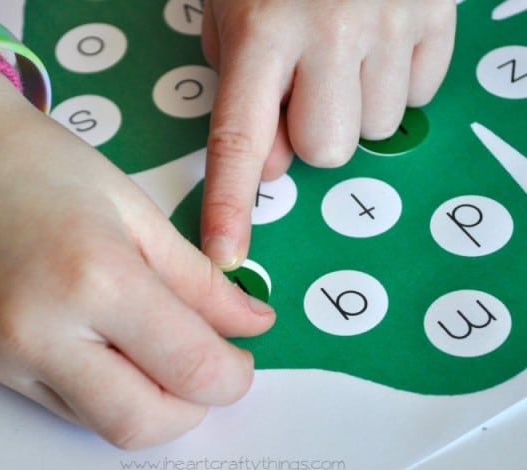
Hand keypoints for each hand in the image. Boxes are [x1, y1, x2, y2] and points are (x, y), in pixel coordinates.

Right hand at [0, 72, 274, 447]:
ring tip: (168, 352)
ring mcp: (9, 356)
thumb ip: (201, 281)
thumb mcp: (140, 213)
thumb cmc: (44, 167)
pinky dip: (114, 394)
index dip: (233, 375)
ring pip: (107, 426)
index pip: (189, 367)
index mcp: (96, 277)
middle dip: (196, 406)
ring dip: (156, 404)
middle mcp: (42, 330)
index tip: (242, 360)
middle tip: (213, 366)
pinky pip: (73, 408)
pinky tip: (122, 349)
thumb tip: (251, 323)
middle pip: (144, 422)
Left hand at [200, 0, 455, 268]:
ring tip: (345, 55)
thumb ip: (241, 93)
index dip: (230, 203)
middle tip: (306, 89)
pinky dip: (395, 84)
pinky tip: (379, 42)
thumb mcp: (233, 12)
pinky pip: (418, 96)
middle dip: (311, 135)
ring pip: (375, 131)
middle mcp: (329, 33)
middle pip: (324, 150)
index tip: (224, 253)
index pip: (239, 138)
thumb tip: (271, 166)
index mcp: (262, 31)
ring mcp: (391, 24)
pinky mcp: (437, 18)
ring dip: (354, 110)